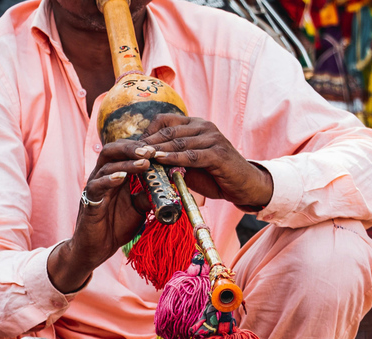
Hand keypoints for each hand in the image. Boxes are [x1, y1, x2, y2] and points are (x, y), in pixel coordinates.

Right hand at [48, 140, 152, 292]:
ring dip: (126, 163)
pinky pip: (97, 186)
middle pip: (112, 150)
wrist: (97, 249)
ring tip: (144, 162)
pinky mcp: (89, 201)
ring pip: (107, 166)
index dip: (139, 148)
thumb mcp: (138, 208)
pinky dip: (109, 179)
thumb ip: (148, 195)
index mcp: (114, 175)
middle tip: (150, 151)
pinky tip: (122, 177)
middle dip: (131, 148)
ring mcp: (94, 188)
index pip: (124, 152)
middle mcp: (102, 177)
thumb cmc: (115, 226)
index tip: (158, 149)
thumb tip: (167, 186)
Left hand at [140, 114, 272, 209]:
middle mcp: (204, 127)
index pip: (165, 121)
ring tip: (139, 156)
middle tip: (129, 151)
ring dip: (157, 150)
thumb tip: (144, 160)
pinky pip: (191, 155)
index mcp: (195, 124)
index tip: (131, 146)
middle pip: (168, 131)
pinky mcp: (218, 153)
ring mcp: (212, 138)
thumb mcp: (188, 164)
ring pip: (178, 142)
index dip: (146, 132)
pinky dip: (174, 158)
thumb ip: (170, 158)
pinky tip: (159, 161)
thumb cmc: (214, 175)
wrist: (243, 185)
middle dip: (147, 142)